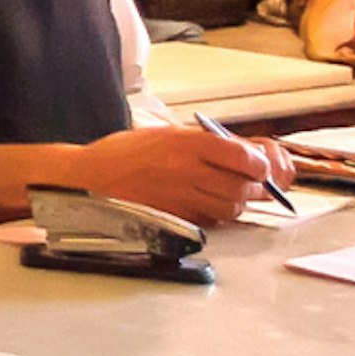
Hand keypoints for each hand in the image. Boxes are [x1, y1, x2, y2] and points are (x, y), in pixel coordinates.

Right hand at [67, 125, 290, 227]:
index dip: (261, 162)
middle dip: (256, 186)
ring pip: (230, 207)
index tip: (264, 165)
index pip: (242, 155)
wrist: (90, 178)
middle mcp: (187, 170)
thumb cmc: (127, 153)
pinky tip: (209, 204)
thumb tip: (246, 155)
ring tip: (232, 193)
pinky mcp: (174, 218)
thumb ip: (206, 145)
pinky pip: (210, 220)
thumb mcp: (167, 134)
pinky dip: (217, 215)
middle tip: (258, 183)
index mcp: (187, 142)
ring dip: (238, 202)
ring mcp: (180, 197)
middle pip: (241, 186)